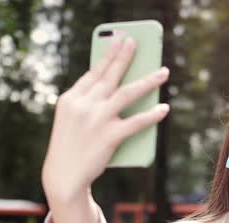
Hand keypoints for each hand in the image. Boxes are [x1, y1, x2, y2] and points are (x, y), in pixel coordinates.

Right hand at [42, 33, 169, 201]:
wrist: (64, 176)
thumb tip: (124, 88)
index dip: (108, 55)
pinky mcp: (109, 137)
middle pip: (110, 76)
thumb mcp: (72, 119)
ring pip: (127, 93)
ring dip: (148, 81)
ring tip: (163, 72)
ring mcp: (96, 120)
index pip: (93, 72)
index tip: (119, 40)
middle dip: (124, 57)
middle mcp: (83, 105)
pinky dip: (152, 115)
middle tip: (136, 42)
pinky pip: (136, 122)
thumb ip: (90, 102)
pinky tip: (164, 108)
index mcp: (71, 99)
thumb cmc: (72, 146)